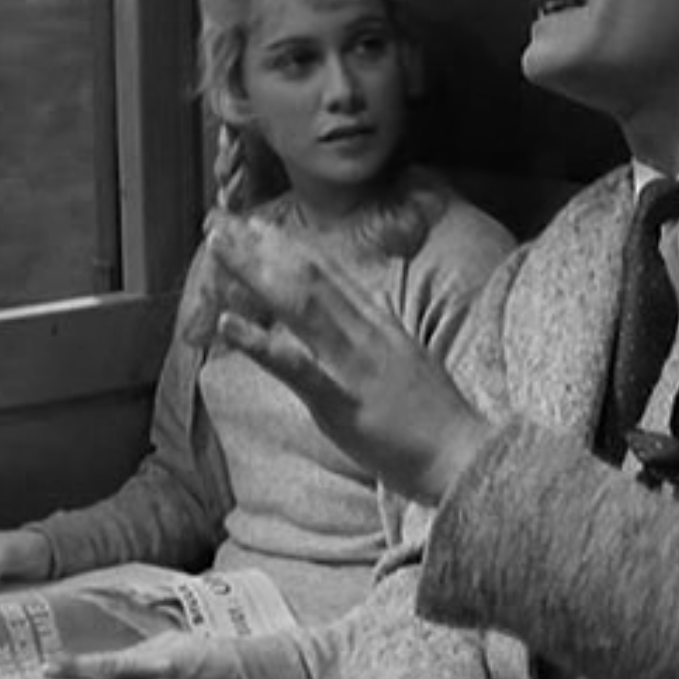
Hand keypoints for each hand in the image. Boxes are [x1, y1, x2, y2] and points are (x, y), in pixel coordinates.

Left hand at [204, 213, 495, 504]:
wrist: (463, 457)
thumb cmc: (433, 417)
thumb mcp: (405, 358)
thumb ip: (376, 329)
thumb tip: (358, 303)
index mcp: (377, 322)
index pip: (326, 272)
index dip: (286, 244)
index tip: (252, 223)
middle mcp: (364, 332)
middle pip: (304, 276)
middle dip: (258, 247)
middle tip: (217, 221)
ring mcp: (352, 364)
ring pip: (297, 306)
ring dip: (252, 272)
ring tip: (216, 248)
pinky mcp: (342, 402)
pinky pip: (295, 368)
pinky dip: (258, 343)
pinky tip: (226, 323)